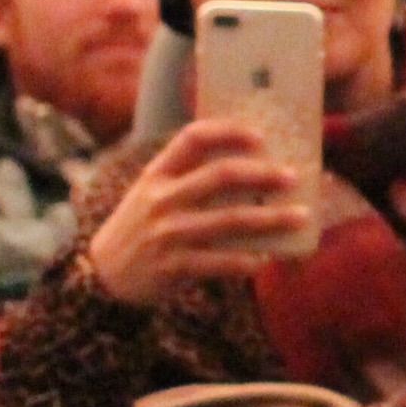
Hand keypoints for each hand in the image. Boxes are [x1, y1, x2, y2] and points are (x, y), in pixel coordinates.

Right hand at [85, 119, 310, 305]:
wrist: (104, 274)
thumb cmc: (143, 226)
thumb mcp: (153, 192)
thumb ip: (188, 176)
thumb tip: (252, 165)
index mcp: (157, 173)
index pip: (193, 138)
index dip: (229, 132)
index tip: (261, 136)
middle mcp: (161, 199)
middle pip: (220, 176)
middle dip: (262, 174)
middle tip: (292, 177)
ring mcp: (167, 233)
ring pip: (228, 221)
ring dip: (270, 218)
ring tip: (301, 217)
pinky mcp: (173, 266)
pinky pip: (218, 262)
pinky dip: (244, 261)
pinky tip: (265, 260)